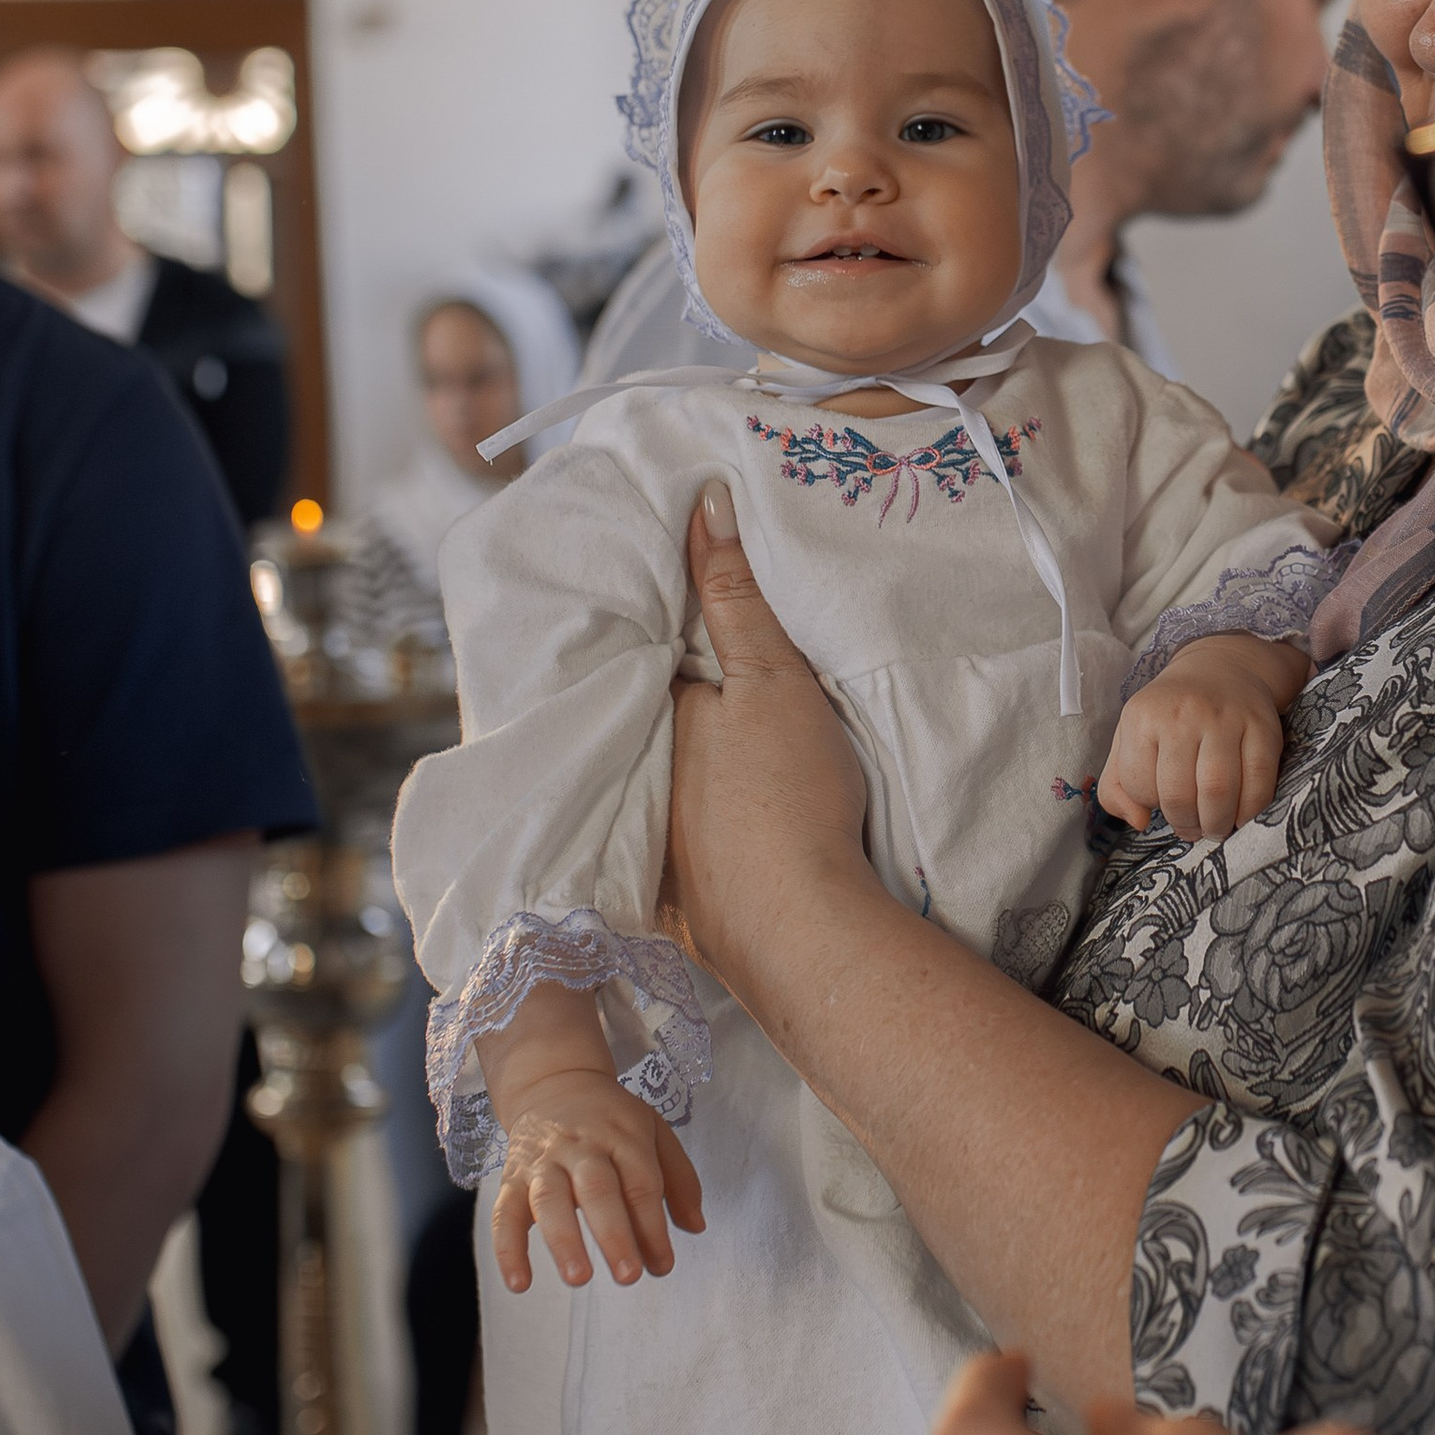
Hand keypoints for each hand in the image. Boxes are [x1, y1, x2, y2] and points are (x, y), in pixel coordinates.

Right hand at [493, 1069, 704, 1292]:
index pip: (642, 1183)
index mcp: (624, 1136)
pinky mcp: (512, 1177)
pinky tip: (519, 1283)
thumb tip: (695, 1227)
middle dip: (614, 1235)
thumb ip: (680, 1179)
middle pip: (598, 1190)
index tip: (663, 1265)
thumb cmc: (611, 1119)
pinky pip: (504, 1213)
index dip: (653, 1227)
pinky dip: (507, 1250)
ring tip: (579, 1278)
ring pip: (550, 1200)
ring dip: (563, 1241)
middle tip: (628, 1276)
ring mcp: (544, 1161)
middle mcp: (582, 1147)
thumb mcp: (654, 1132)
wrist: (554, 1082)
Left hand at [667, 480, 873, 982]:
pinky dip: (672, 831)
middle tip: (675, 672)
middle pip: (644, 726)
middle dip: (651, 703)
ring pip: (651, 786)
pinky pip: (663, 849)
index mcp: (654, 719)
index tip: (664, 605)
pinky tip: (693, 828)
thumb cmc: (786, 798)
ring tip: (684, 743)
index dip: (658, 637)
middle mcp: (634, 781)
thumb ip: (737, 596)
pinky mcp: (675, 903)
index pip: (643, 661)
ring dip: (661, 769)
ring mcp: (650, 847)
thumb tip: (701, 503)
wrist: (800, 931)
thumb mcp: (773, 679)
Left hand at [1098, 634, 1308, 839]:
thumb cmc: (1169, 715)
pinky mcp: (1263, 726)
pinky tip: (1241, 815)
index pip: (1139, 785)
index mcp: (1143, 716)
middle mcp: (1184, 713)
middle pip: (1180, 794)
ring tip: (1215, 827)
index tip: (1162, 806)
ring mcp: (1226, 718)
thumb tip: (1138, 822)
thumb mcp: (1129, 739)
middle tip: (1193, 829)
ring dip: (1216, 823)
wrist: (1220, 669)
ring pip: (1218, 790)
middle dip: (1186, 824)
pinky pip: (1259, 782)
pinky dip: (1249, 810)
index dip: (1150, 806)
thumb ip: (1116, 786)